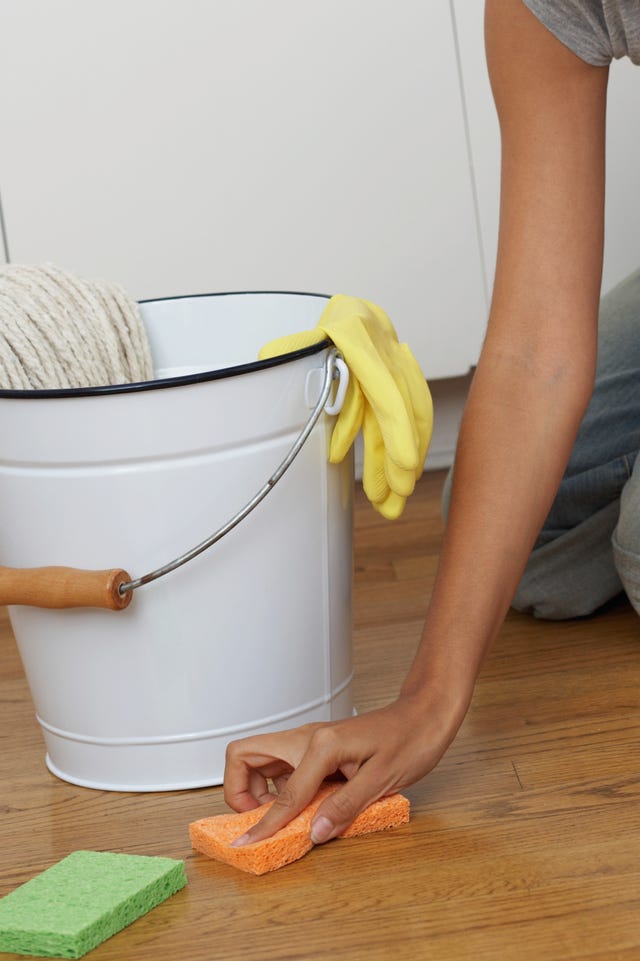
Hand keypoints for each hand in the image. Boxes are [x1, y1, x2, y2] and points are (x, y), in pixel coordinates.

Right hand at [223, 690, 465, 845]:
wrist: (426, 715)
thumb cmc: (411, 738)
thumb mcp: (382, 778)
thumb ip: (345, 806)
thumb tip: (316, 832)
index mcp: (320, 744)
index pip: (282, 793)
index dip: (264, 824)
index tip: (246, 843)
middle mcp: (308, 738)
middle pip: (246, 755)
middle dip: (240, 789)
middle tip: (259, 819)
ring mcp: (311, 742)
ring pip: (262, 761)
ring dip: (258, 789)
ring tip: (281, 816)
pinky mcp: (319, 749)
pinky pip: (284, 768)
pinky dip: (281, 789)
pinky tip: (303, 807)